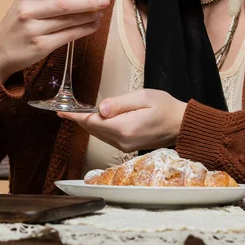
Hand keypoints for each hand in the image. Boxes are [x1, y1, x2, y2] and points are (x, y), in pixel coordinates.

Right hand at [0, 0, 110, 82]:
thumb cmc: (15, 27)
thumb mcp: (22, 7)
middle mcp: (28, 13)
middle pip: (63, 5)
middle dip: (87, 2)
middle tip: (104, 0)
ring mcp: (34, 31)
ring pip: (69, 21)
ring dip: (89, 16)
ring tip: (101, 12)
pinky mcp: (41, 46)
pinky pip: (68, 36)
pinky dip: (84, 30)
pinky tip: (93, 25)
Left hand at [58, 89, 186, 152]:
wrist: (182, 125)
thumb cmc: (165, 107)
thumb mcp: (143, 97)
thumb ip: (120, 103)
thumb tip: (100, 109)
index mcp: (124, 128)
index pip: (93, 121)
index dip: (76, 116)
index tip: (62, 112)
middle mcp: (122, 141)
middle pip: (93, 129)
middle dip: (79, 119)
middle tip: (65, 110)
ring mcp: (125, 146)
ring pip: (99, 134)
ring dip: (88, 124)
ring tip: (76, 114)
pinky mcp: (127, 147)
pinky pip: (107, 137)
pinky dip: (98, 128)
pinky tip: (95, 120)